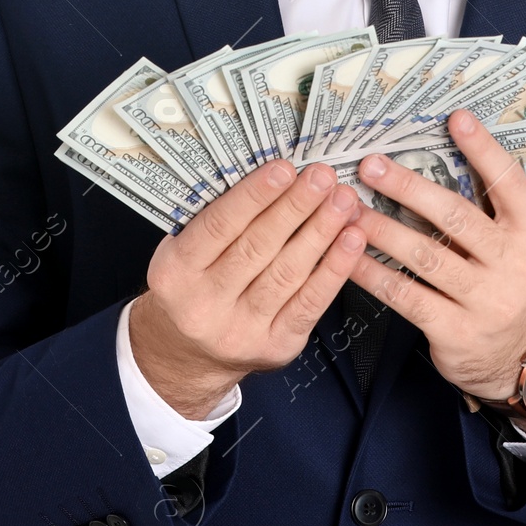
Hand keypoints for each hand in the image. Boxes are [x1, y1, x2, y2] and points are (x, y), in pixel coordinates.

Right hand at [131, 159, 364, 417]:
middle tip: (323, 176)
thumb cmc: (189, 289)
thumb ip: (215, 219)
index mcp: (175, 272)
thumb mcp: (180, 252)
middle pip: (258, 247)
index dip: (254, 196)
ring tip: (342, 201)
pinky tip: (351, 241)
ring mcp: (242, 330)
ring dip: (321, 232)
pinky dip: (335, 270)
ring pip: (288, 273)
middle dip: (296, 207)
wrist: (185, 357)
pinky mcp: (275, 346)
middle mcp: (205, 305)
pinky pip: (310, 303)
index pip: (218, 226)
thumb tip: (271, 176)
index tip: (284, 169)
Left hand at [349, 109, 525, 403]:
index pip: (510, 183)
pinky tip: (349, 254)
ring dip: (383, 228)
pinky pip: (407, 296)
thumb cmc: (508, 280)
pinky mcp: (456, 332)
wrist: (523, 357)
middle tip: (372, 165)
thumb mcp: (518, 242)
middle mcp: (515, 265)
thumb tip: (442, 149)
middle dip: (410, 187)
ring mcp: (486, 301)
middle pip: (457, 217)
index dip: (484, 150)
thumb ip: (492, 205)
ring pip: (426, 256)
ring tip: (350, 207)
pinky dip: (374, 273)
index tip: (455, 118)